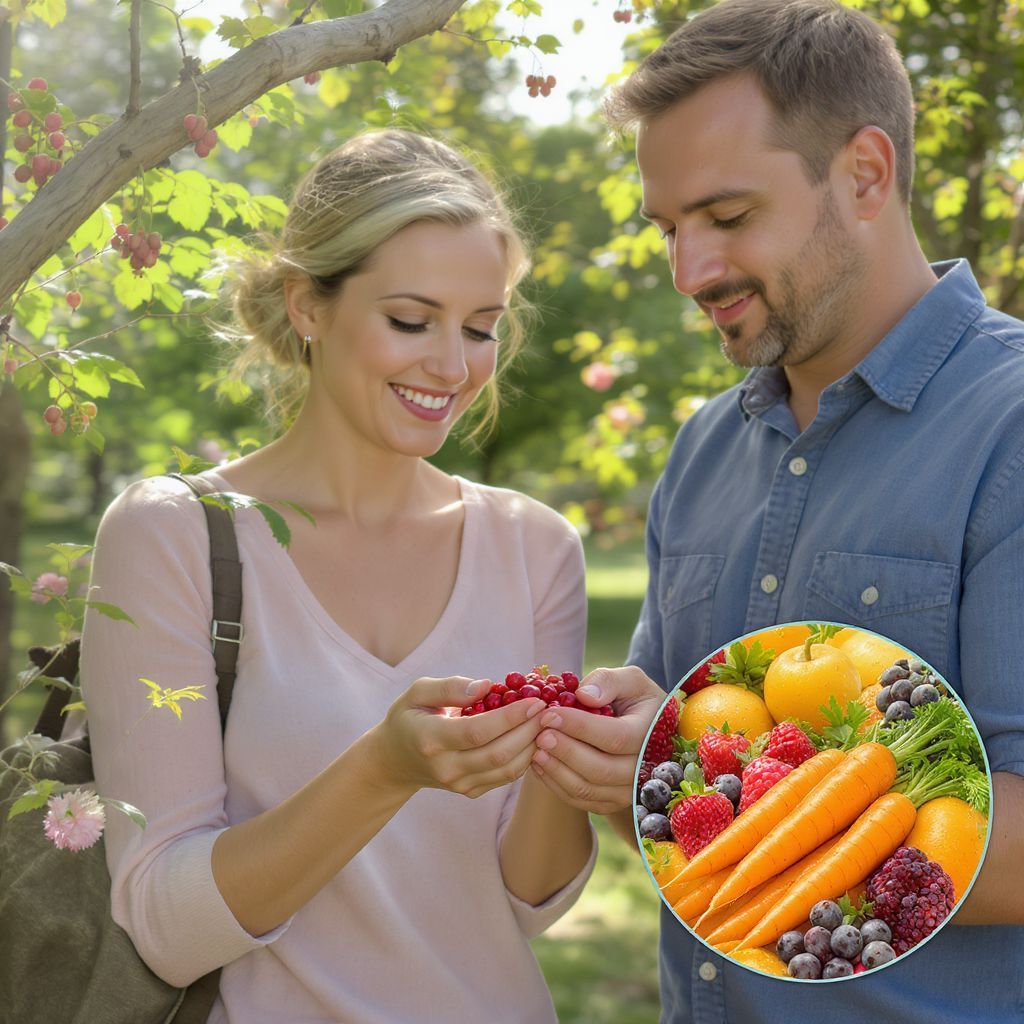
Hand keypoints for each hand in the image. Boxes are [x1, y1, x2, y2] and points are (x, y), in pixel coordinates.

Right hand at [374, 676, 546, 799]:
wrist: (395, 760)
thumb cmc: (410, 717)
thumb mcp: (418, 692)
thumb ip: (450, 687)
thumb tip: (487, 686)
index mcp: (430, 738)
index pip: (478, 731)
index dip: (511, 717)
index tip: (535, 700)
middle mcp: (446, 767)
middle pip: (498, 753)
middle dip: (530, 730)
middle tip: (550, 710)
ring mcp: (459, 784)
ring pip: (507, 769)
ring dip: (533, 746)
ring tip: (548, 723)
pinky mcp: (470, 792)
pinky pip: (505, 777)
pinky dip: (526, 758)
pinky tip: (536, 738)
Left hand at [529, 666, 665, 814]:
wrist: (647, 731)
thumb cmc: (635, 701)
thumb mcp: (630, 680)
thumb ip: (609, 681)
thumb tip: (584, 696)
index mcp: (651, 735)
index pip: (615, 737)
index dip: (580, 727)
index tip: (550, 714)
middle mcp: (644, 770)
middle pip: (600, 769)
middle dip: (565, 751)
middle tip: (539, 734)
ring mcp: (629, 791)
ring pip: (588, 789)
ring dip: (557, 770)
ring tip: (536, 749)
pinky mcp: (611, 803)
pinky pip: (580, 800)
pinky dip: (556, 784)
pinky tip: (539, 764)